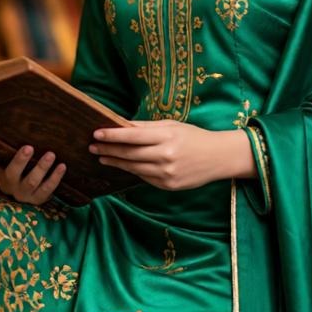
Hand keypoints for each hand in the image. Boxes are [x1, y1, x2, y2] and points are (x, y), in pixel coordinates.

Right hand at [0, 143, 65, 204]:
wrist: (32, 200)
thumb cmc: (19, 177)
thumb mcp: (6, 168)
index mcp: (2, 176)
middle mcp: (12, 187)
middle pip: (12, 174)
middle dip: (20, 161)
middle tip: (28, 147)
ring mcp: (26, 194)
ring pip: (32, 181)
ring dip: (41, 167)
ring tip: (51, 154)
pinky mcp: (40, 199)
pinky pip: (48, 189)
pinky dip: (56, 178)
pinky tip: (62, 166)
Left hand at [89, 120, 255, 190]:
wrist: (219, 158)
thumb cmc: (194, 137)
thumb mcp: (172, 126)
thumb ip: (146, 127)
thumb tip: (121, 125)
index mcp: (166, 137)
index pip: (132, 136)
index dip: (112, 135)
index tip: (96, 133)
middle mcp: (165, 156)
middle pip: (129, 153)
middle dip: (108, 149)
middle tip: (92, 145)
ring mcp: (166, 173)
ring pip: (133, 168)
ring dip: (115, 161)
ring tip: (101, 156)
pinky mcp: (168, 186)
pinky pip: (144, 177)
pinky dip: (131, 170)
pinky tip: (122, 165)